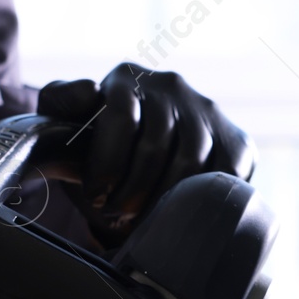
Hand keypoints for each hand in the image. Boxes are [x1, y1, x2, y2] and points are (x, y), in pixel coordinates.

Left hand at [37, 63, 254, 241]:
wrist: (145, 158)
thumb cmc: (97, 144)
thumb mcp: (68, 122)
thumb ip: (61, 100)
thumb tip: (89, 91)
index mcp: (127, 78)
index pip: (121, 117)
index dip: (106, 164)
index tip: (96, 196)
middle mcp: (171, 86)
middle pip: (154, 147)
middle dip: (130, 192)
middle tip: (116, 216)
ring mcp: (207, 112)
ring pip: (189, 164)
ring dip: (161, 200)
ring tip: (140, 220)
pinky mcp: (236, 141)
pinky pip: (223, 175)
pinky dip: (197, 199)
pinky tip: (175, 211)